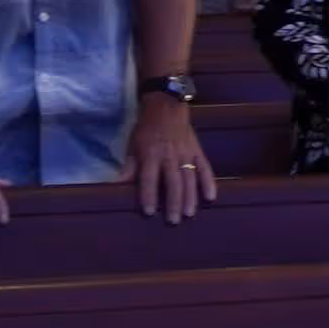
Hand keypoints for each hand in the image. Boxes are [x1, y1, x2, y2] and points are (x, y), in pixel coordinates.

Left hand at [132, 99, 216, 222]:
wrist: (166, 106)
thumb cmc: (146, 129)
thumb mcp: (132, 146)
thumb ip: (129, 167)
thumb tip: (117, 186)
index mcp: (151, 154)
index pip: (149, 179)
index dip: (148, 196)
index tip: (148, 212)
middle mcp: (169, 156)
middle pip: (172, 182)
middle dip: (173, 202)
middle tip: (174, 221)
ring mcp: (186, 154)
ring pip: (189, 178)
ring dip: (190, 197)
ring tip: (189, 214)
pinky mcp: (197, 151)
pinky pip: (205, 168)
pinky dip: (209, 182)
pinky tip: (211, 197)